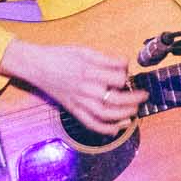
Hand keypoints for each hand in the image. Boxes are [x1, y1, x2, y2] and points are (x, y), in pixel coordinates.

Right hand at [1, 40, 140, 134]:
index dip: (126, 74)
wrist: (36, 66)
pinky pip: (91, 124)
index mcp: (89, 70)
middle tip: (143, 95)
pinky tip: (118, 128)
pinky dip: (106, 129)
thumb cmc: (60, 55)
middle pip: (116, 98)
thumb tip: (124, 65)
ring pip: (106, 114)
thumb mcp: (85, 51)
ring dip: (124, 114)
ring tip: (134, 111)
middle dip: (134, 99)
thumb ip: (106, 59)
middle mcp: (85, 88)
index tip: (127, 72)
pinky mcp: (73, 109)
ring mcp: (79, 101)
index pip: (118, 77)